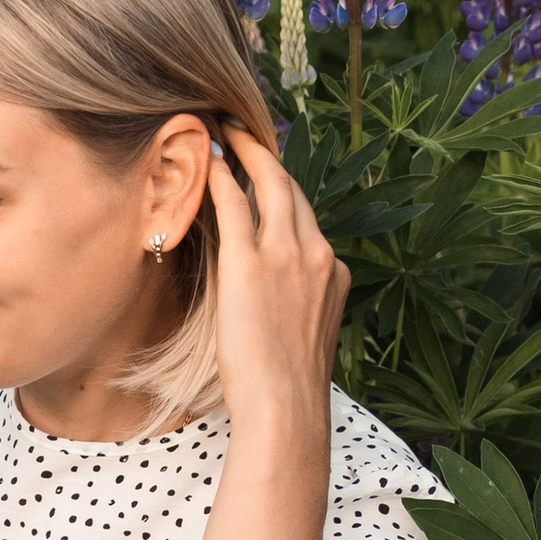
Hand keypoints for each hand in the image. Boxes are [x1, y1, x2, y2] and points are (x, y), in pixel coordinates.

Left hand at [205, 121, 347, 449]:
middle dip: (268, 157)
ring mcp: (287, 255)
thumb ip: (295, 309)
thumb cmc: (286, 391)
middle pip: (293, 190)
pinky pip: (235, 202)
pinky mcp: (251, 263)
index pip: (308, 220)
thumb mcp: (302, 340)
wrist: (286, 408)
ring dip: (246, 151)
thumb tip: (273, 309)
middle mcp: (317, 254)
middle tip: (243, 132)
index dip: (285, 192)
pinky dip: (222, 176)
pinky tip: (207, 160)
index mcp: (334, 274)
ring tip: (223, 130)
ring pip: (270, 184)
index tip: (267, 174)